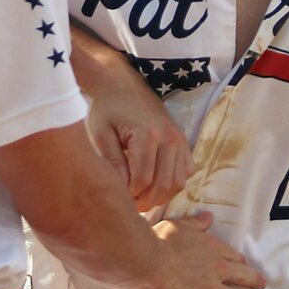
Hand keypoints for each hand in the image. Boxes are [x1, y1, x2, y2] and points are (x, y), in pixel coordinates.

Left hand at [73, 23, 193, 209]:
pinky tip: (155, 183)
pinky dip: (173, 183)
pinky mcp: (183, 141)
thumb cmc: (107, 109)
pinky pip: (187, 172)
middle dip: (145, 201)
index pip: (143, 180)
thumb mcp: (101, 134)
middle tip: (128, 203)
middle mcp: (169, 137)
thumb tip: (122, 191)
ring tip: (140, 197)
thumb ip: (112, 163)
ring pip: (178, 183)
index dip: (130, 196)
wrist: (121, 84)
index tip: (116, 197)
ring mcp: (179, 139)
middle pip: (163, 185)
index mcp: (147, 135)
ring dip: (160, 196)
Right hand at [134, 211, 275, 288]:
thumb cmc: (161, 242)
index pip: (234, 258)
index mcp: (213, 249)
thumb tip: (208, 216)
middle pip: (245, 278)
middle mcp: (219, 270)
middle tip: (264, 287)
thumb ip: (197, 223)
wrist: (149, 262)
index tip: (246, 267)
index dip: (242, 264)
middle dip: (257, 283)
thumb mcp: (181, 225)